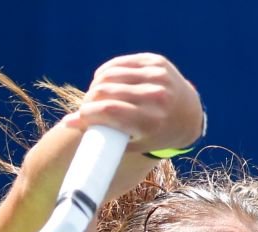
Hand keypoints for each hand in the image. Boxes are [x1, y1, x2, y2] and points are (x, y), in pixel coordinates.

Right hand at [61, 53, 203, 153]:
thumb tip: (68, 122)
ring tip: (93, 96)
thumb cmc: (155, 135)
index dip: (87, 113)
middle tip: (85, 108)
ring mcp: (158, 76)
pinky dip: (107, 72)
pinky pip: (121, 62)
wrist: (189, 115)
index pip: (109, 110)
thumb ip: (103, 135)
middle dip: (89, 100)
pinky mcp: (156, 62)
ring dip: (96, 86)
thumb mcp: (134, 143)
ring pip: (111, 74)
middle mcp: (157, 97)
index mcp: (152, 122)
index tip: (76, 119)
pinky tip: (102, 80)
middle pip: (107, 91)